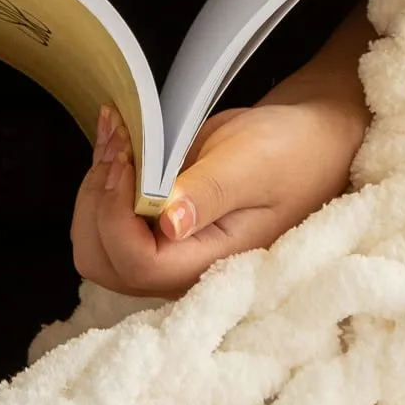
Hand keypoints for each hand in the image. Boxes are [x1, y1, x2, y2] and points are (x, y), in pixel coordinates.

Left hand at [70, 93, 367, 300]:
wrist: (310, 143)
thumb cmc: (291, 153)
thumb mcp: (252, 165)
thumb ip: (208, 194)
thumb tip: (169, 223)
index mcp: (208, 265)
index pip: (135, 262)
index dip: (115, 213)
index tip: (128, 161)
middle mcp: (180, 269)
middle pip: (101, 259)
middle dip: (96, 201)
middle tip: (118, 144)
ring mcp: (165, 252)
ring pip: (95, 240)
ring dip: (95, 186)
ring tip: (118, 135)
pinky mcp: (157, 231)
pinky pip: (108, 219)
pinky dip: (104, 179)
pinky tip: (121, 142)